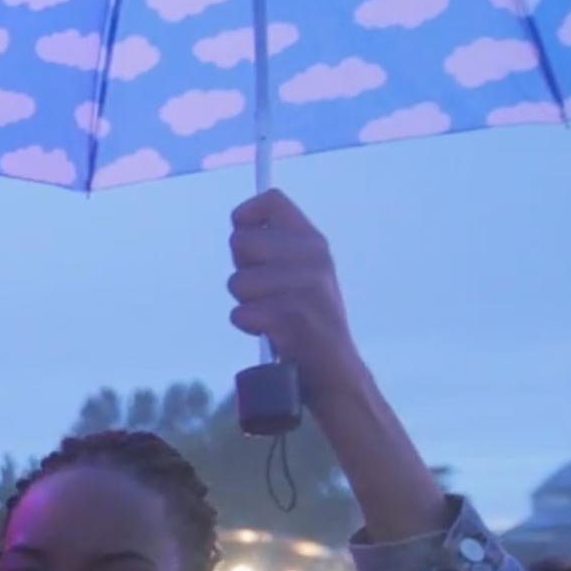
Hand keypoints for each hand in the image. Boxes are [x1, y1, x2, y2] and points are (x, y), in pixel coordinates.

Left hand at [226, 190, 367, 396]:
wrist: (334, 368)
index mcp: (313, 241)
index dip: (245, 216)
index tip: (244, 237)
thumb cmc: (306, 319)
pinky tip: (273, 333)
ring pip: (236, 282)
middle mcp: (313, 257)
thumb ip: (276, 248)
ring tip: (272, 315)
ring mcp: (306, 286)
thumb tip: (239, 227)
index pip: (271, 201)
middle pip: (240, 241)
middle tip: (265, 292)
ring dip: (245, 303)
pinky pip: (240, 314)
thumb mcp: (300, 273)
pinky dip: (249, 326)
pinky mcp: (293, 317)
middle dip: (242, 269)